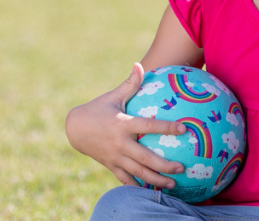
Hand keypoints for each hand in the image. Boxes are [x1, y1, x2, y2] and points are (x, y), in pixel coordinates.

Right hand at [65, 63, 187, 188]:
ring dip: (156, 179)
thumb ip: (130, 84)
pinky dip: (138, 186)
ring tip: (173, 184)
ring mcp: (115, 157)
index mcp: (122, 125)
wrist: (74, 129)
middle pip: (145, 157)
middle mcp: (119, 143)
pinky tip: (153, 192)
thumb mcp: (113, 96)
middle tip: (182, 168)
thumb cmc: (98, 109)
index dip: (166, 127)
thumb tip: (140, 64)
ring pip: (138, 172)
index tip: (184, 129)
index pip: (148, 126)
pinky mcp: (111, 165)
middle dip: (164, 165)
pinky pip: (126, 179)